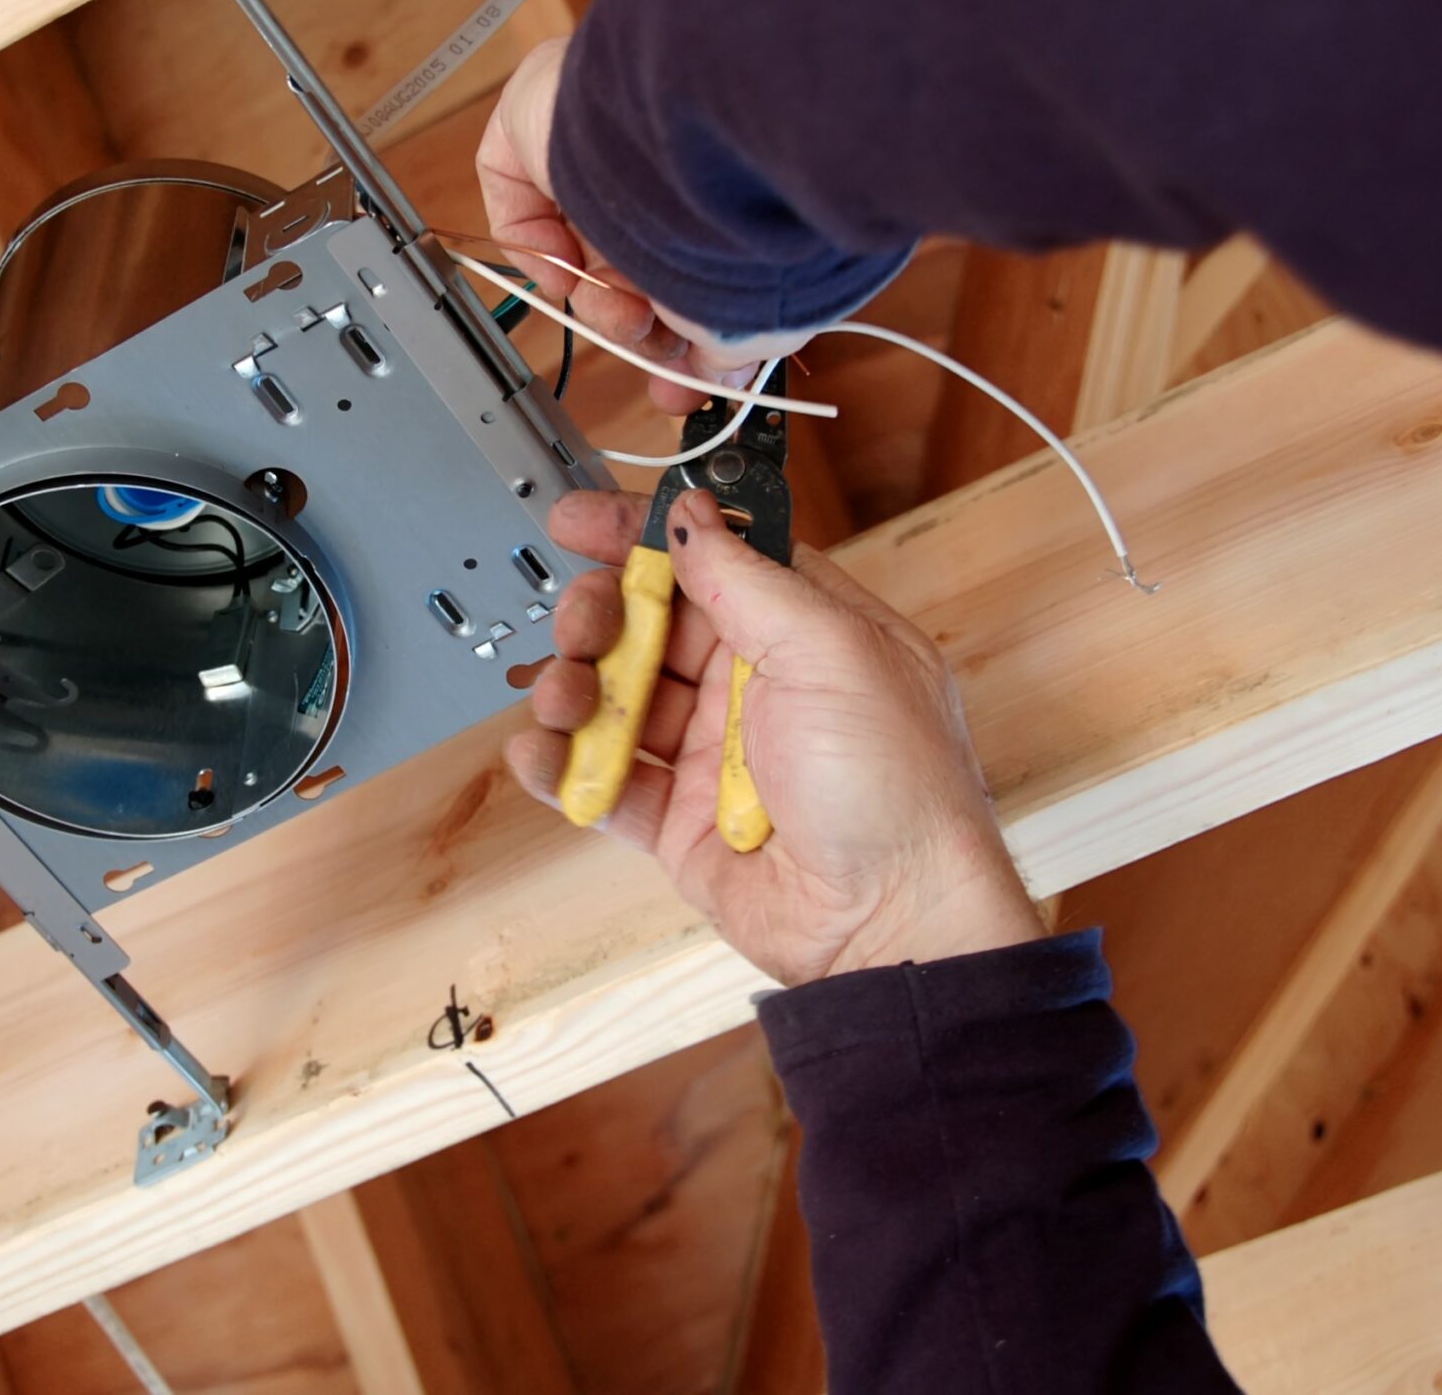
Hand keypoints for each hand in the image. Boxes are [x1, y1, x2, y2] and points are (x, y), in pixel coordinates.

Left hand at [478, 40, 811, 413]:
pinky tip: (570, 273)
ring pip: (578, 244)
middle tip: (657, 353)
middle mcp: (657, 160)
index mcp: (716, 189)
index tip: (682, 382)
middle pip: (629, 261)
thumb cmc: (745, 224)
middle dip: (640, 325)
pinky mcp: (534, 119)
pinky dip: (538, 252)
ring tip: (628, 320)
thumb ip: (731, 350)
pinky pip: (518, 202)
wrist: (708, 156)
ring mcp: (593, 137)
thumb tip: (720, 379)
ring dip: (599, 304)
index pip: (685, 263)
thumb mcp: (753, 314)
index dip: (680, 330)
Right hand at [506, 487, 1043, 985]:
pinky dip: (561, 764)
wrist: (891, 924)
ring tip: (565, 699)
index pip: (709, 556)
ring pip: (614, 697)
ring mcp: (711, 754)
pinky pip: (601, 780)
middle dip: (599, 613)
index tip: (578, 519)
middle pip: (647, 623)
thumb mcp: (833, 653)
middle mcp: (755, 687)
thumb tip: (690, 516)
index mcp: (803, 631)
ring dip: (573, 687)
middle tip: (582, 624)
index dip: (640, 534)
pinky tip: (543, 754)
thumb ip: (750, 578)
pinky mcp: (676, 820)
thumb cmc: (898, 794)